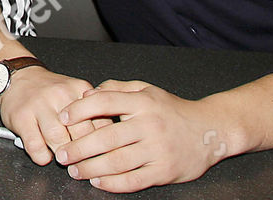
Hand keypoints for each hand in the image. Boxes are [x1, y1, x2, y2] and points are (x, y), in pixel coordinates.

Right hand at [0, 65, 101, 166]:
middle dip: (84, 153)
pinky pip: (35, 145)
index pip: (100, 121)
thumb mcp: (75, 92)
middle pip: (81, 132)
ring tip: (65, 160)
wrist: (18, 77)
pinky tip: (45, 156)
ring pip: (58, 138)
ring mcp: (39, 105)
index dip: (103, 143)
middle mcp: (60, 95)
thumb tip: (110, 141)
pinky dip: (42, 156)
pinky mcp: (21, 117)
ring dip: (63, 155)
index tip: (103, 155)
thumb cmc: (50, 91)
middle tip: (84, 163)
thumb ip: (93, 111)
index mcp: (79, 89)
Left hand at [55, 80, 227, 191]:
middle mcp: (149, 125)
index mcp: (142, 102)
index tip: (63, 118)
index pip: (103, 102)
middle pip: (106, 137)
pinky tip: (98, 182)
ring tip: (75, 170)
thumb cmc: (172, 110)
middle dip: (79, 147)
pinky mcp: (164, 171)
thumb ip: (117, 88)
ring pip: (117, 162)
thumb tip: (87, 93)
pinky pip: (133, 180)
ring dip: (91, 168)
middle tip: (62, 154)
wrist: (210, 130)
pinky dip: (112, 183)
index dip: (79, 110)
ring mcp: (157, 150)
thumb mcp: (146, 90)